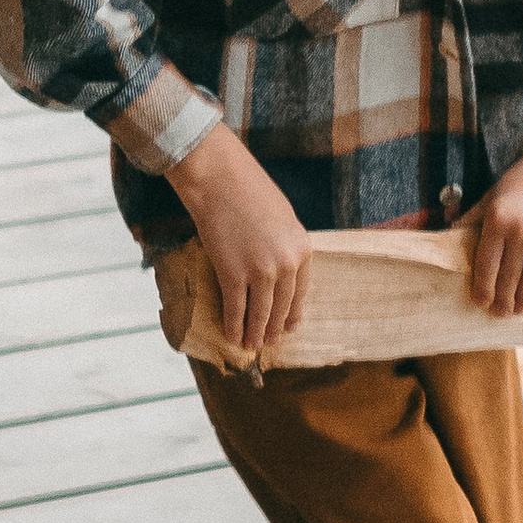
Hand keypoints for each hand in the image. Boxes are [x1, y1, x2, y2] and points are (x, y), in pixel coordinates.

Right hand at [169, 124, 311, 357]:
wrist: (220, 178)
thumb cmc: (249, 190)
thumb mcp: (283, 219)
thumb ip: (286, 246)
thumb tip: (281, 272)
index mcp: (303, 248)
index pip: (301, 292)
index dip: (293, 314)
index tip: (290, 328)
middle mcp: (287, 264)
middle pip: (282, 307)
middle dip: (274, 327)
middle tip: (267, 341)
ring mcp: (261, 272)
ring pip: (260, 313)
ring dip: (254, 332)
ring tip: (250, 344)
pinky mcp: (234, 274)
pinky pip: (236, 309)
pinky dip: (234, 325)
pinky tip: (231, 334)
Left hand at [468, 120, 522, 317]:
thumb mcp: (492, 196)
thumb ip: (472, 219)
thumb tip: (446, 239)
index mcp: (499, 219)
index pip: (486, 265)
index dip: (482, 289)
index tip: (480, 303)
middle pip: (508, 279)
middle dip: (501, 300)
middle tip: (498, 312)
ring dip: (522, 301)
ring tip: (517, 309)